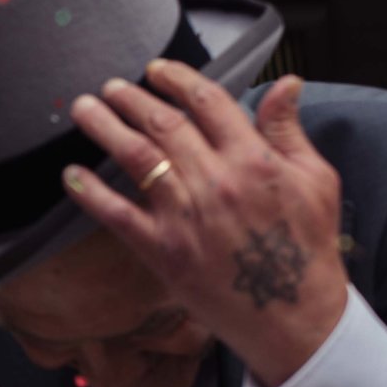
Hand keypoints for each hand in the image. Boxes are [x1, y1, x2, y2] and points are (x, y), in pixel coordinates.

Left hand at [64, 66, 345, 386]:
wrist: (295, 317)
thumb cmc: (308, 249)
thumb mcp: (315, 181)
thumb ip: (289, 131)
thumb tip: (286, 83)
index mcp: (254, 159)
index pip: (206, 101)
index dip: (177, 78)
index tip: (156, 70)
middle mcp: (215, 181)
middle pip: (162, 123)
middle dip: (131, 97)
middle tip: (111, 87)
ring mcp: (185, 216)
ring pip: (136, 158)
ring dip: (105, 127)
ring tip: (84, 108)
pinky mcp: (164, 252)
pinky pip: (117, 215)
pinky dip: (90, 192)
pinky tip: (71, 174)